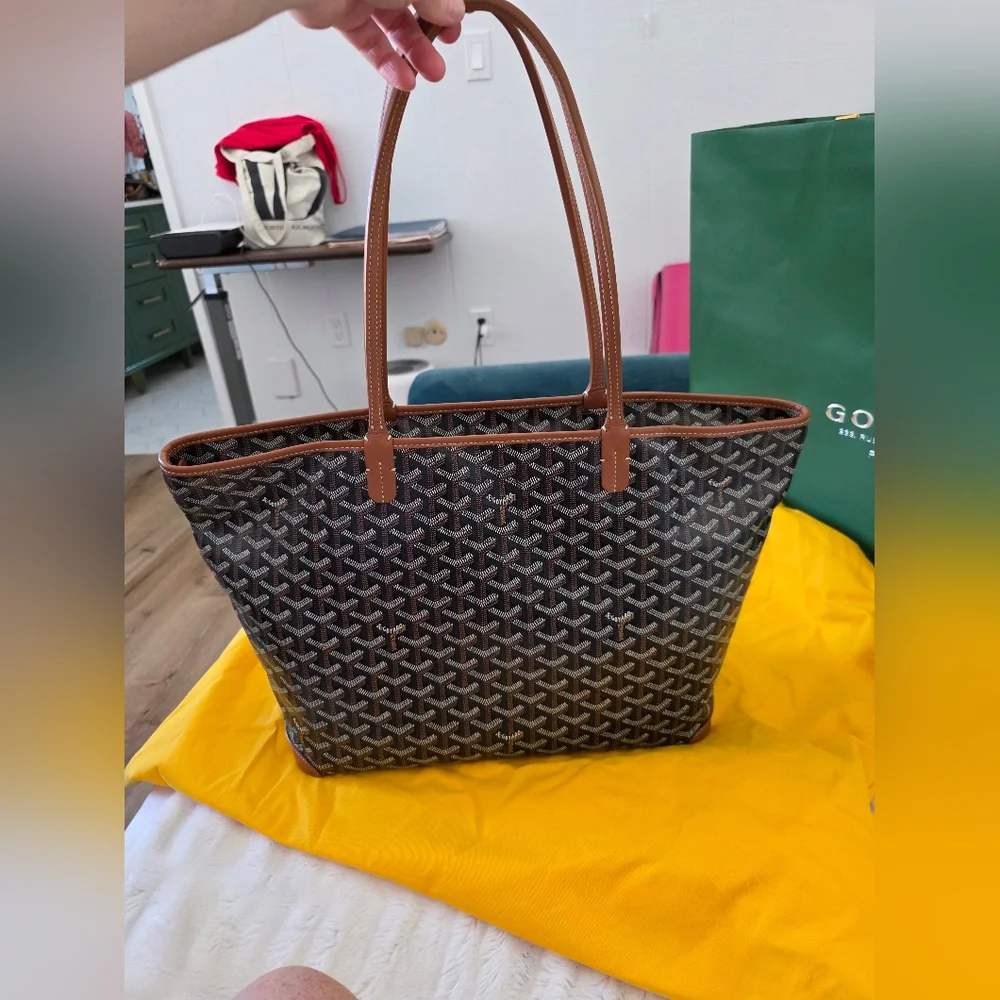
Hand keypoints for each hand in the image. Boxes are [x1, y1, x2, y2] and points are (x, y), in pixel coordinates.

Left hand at [292, 1, 464, 90]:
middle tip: (447, 44)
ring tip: (432, 72)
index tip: (455, 21)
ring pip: (393, 24)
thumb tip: (453, 12)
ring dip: (414, 51)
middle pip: (413, 2)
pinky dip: (387, 62)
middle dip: (433, 27)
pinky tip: (403, 78)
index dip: (445, 4)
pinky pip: (369, 41)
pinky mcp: (340, 13)